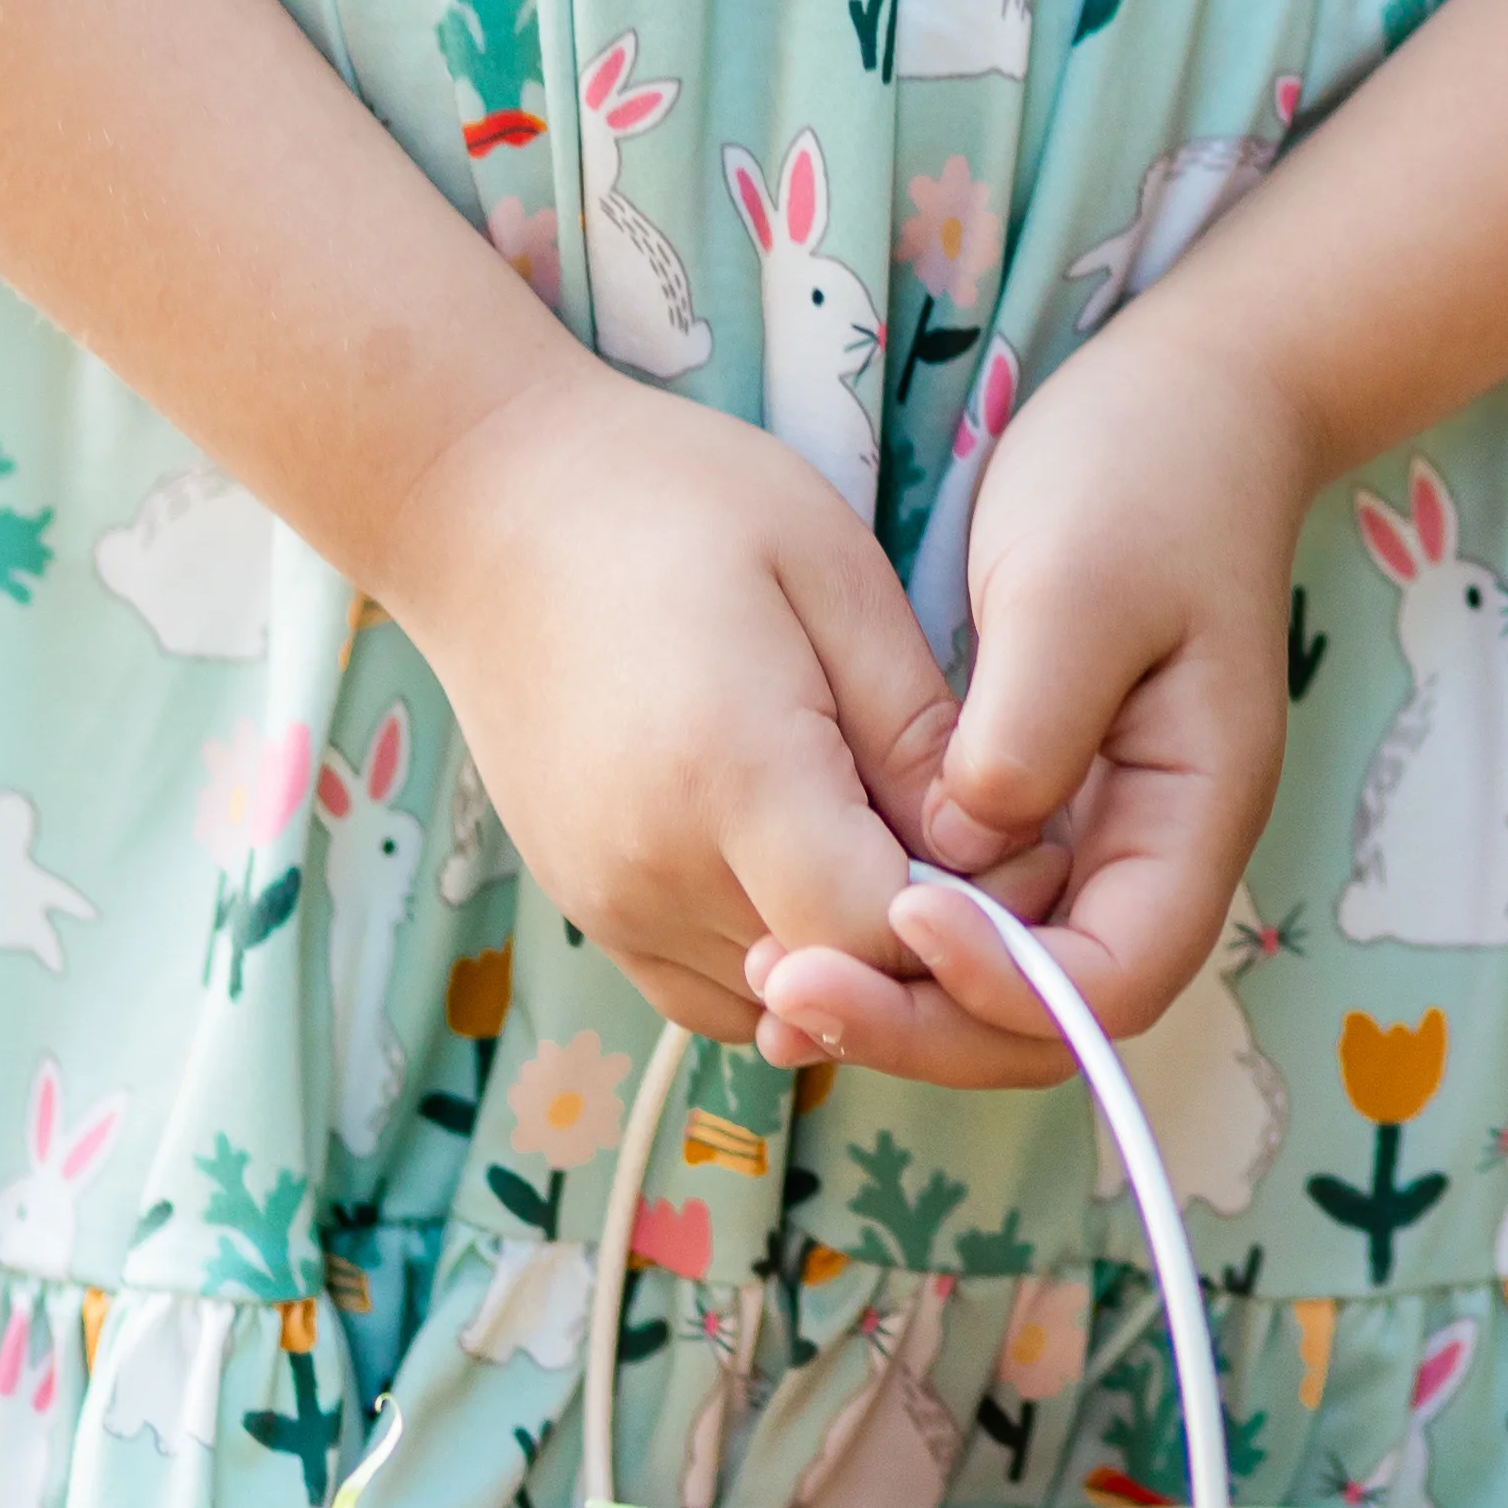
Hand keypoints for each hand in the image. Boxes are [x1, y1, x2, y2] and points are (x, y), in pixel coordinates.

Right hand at [384, 356, 1059, 1049]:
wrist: (485, 505)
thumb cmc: (670, 501)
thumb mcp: (830, 568)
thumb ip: (915, 726)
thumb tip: (990, 854)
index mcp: (727, 777)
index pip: (883, 937)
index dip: (976, 918)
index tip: (1022, 846)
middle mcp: (654, 873)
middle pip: (839, 984)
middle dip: (932, 939)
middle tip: (984, 840)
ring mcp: (607, 904)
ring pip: (782, 1005)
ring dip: (858, 953)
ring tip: (895, 833)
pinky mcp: (586, 908)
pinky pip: (716, 990)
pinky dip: (786, 955)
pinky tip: (812, 854)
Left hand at [742, 297, 1317, 1085]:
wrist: (1188, 400)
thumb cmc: (1143, 474)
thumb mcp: (1077, 587)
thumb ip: (1027, 729)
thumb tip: (952, 851)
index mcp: (1194, 814)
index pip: (1110, 980)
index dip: (1000, 982)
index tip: (893, 914)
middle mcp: (1149, 851)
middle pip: (1046, 1012)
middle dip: (921, 1019)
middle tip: (786, 987)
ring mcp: (1091, 830)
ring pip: (999, 976)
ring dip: (894, 994)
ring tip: (771, 976)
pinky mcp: (1032, 797)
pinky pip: (967, 906)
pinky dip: (889, 930)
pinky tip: (798, 918)